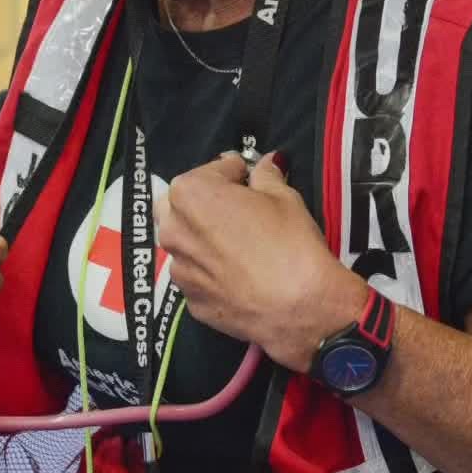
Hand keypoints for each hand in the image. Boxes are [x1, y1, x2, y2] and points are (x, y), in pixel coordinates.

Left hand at [156, 152, 364, 371]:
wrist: (298, 306)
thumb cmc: (289, 243)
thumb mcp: (284, 196)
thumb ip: (265, 176)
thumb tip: (265, 166)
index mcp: (189, 193)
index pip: (210, 171)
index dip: (233, 173)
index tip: (248, 180)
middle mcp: (172, 230)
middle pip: (182, 206)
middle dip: (205, 202)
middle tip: (237, 209)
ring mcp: (179, 269)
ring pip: (186, 244)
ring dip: (205, 239)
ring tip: (240, 247)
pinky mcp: (190, 301)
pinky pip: (197, 277)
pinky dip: (212, 272)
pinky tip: (240, 276)